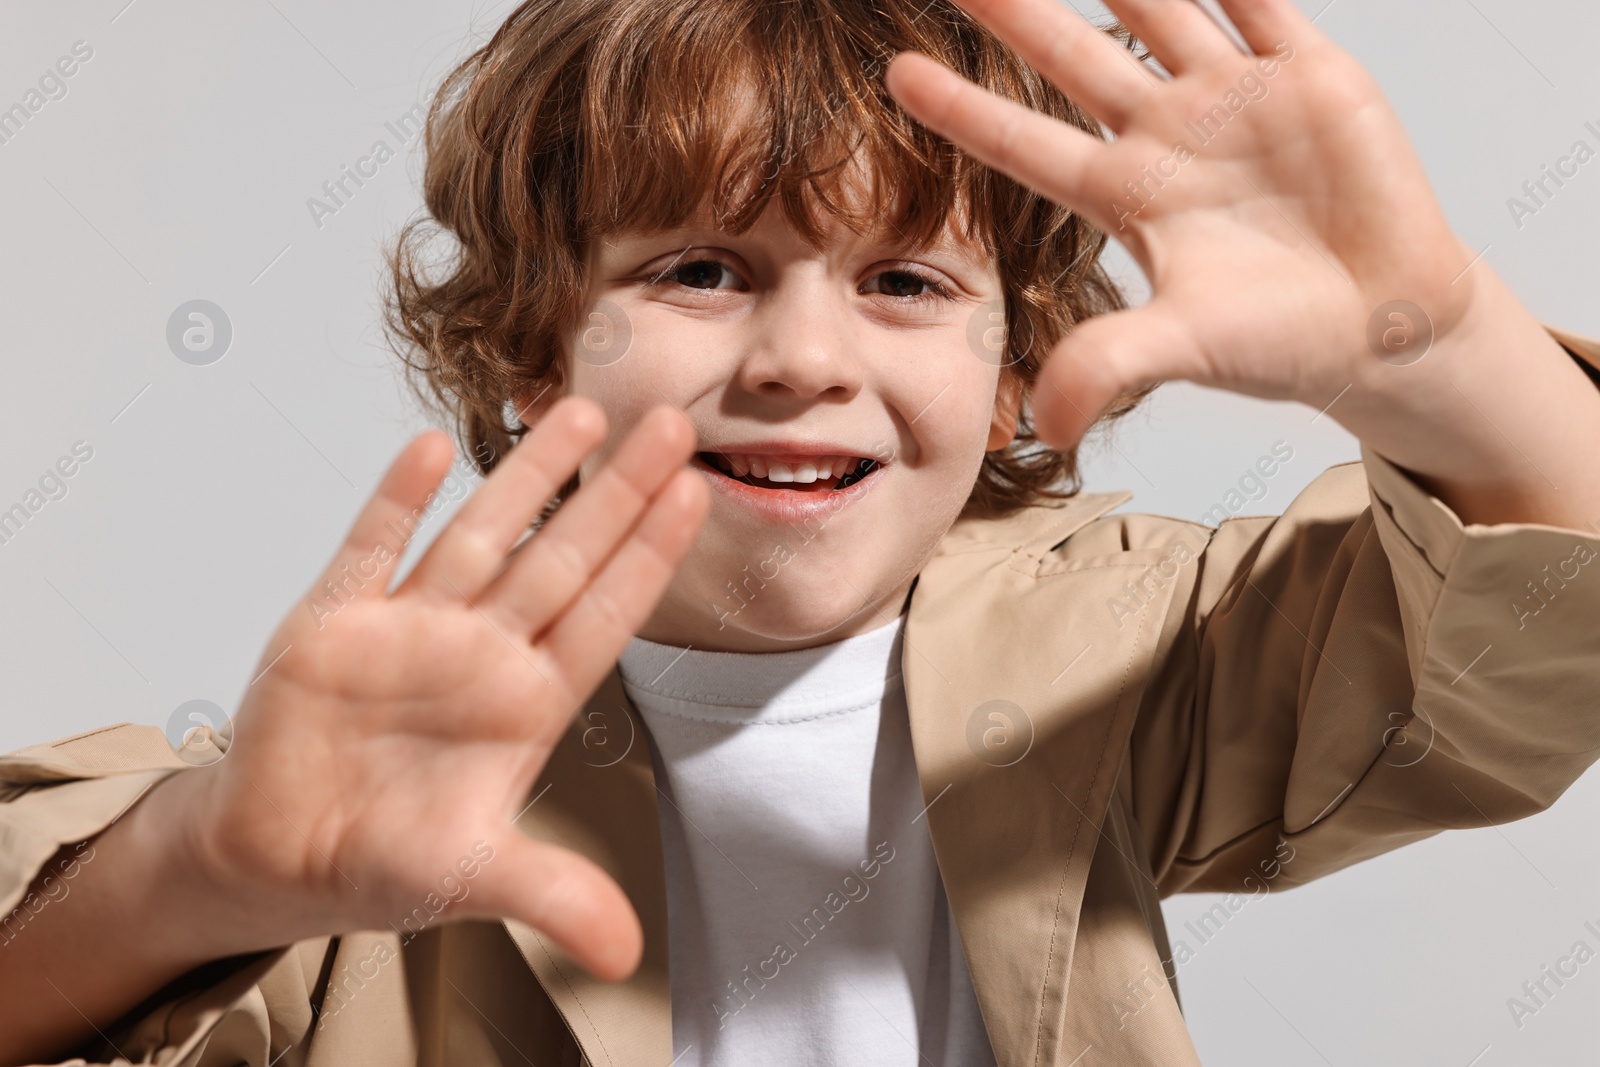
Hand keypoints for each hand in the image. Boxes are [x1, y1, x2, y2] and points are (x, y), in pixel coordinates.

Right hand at [164, 397, 707, 978]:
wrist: (277, 856)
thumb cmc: (383, 860)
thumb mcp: (472, 879)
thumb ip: (550, 895)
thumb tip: (629, 956)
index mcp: (526, 704)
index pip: (606, 615)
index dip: (650, 556)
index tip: (697, 494)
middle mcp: (481, 652)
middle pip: (563, 557)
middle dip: (616, 492)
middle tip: (674, 423)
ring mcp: (411, 629)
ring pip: (483, 536)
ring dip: (528, 475)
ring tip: (580, 410)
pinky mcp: (334, 623)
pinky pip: (372, 548)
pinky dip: (398, 501)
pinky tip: (433, 448)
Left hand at [884, 0, 1478, 448]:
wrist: (1388, 325)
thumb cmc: (1281, 341)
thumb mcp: (1186, 347)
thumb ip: (1113, 365)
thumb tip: (1048, 427)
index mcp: (1127, 196)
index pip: (1023, 143)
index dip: (961, 109)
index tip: (895, 72)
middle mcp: (1167, 137)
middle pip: (1072, 59)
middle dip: (1017, 11)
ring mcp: (1234, 98)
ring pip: (1158, 9)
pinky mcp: (1309, 74)